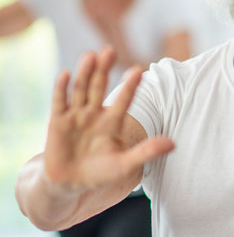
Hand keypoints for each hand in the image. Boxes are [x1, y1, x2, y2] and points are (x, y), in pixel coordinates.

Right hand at [43, 47, 173, 189]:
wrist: (70, 185)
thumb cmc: (100, 173)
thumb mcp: (125, 165)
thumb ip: (147, 152)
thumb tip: (174, 144)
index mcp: (113, 121)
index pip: (124, 99)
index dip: (130, 86)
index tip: (138, 70)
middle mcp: (94, 113)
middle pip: (99, 87)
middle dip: (104, 69)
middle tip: (110, 50)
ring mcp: (75, 116)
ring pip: (81, 90)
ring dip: (85, 73)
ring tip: (91, 55)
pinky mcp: (57, 122)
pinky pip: (59, 102)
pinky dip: (61, 88)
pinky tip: (65, 73)